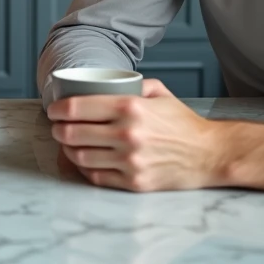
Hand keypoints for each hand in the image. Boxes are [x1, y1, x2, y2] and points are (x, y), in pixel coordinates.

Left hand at [48, 79, 220, 191]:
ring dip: (66, 149)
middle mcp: (127, 134)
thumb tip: (103, 81)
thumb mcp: (159, 92)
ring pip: (79, 156)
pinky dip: (83, 168)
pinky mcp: (134, 183)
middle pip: (71, 133)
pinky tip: (82, 160)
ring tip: (67, 143)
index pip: (77, 108)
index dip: (57, 109)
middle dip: (57, 129)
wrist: (210, 154)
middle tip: (56, 126)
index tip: (53, 110)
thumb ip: (131, 84)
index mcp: (130, 108)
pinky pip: (95, 176)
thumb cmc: (183, 122)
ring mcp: (129, 161)